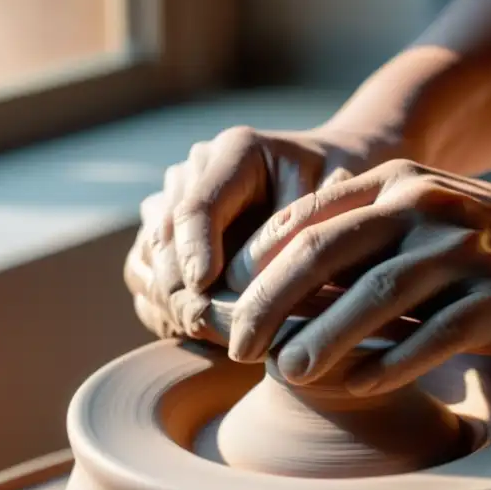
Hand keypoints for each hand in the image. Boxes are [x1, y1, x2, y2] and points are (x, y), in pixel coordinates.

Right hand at [124, 126, 400, 337]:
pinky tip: (197, 333)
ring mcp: (173, 203)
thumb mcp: (338, 203)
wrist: (333, 182)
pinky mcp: (164, 237)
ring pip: (148, 264)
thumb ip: (300, 235)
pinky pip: (145, 279)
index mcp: (235, 152)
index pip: (197, 205)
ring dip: (173, 305)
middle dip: (189, 293)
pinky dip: (163, 309)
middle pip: (165, 242)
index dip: (194, 249)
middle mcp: (194, 172)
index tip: (204, 287)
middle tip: (227, 334)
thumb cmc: (345, 192)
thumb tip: (263, 286)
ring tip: (217, 337)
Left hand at [225, 159, 490, 394]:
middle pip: (325, 252)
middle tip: (234, 346)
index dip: (257, 265)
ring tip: (283, 374)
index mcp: (401, 183)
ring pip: (372, 295)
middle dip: (268, 302)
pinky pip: (431, 336)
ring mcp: (467, 250)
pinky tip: (355, 388)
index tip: (228, 308)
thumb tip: (283, 295)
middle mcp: (428, 207)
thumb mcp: (431, 228)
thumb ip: (365, 247)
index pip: (307, 219)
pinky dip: (388, 365)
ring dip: (319, 338)